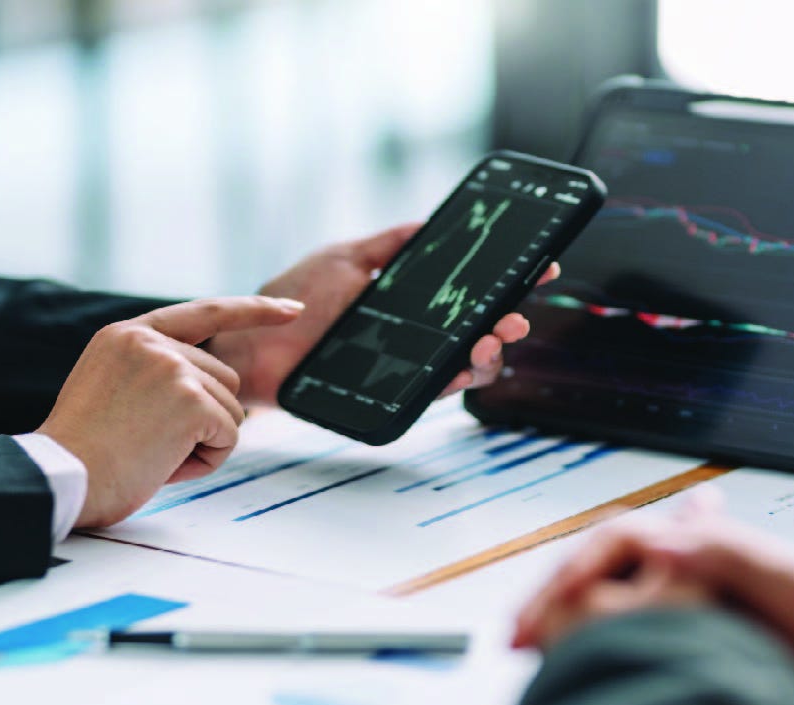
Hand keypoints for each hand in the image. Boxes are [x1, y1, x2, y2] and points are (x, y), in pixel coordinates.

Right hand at [38, 297, 303, 527]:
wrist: (63, 479)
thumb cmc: (85, 453)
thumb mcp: (115, 390)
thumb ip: (160, 375)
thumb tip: (219, 391)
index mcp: (128, 334)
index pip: (206, 312)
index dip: (254, 310)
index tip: (292, 309)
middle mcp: (150, 341)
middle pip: (225, 379)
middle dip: (204, 419)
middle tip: (150, 444)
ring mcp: (171, 366)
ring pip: (232, 410)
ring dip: (203, 442)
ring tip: (152, 453)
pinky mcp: (189, 398)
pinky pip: (229, 435)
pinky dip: (206, 459)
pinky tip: (164, 463)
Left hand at [204, 223, 560, 407]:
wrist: (253, 342)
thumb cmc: (291, 299)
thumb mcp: (345, 258)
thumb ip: (389, 244)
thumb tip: (429, 221)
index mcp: (409, 300)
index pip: (468, 291)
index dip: (507, 282)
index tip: (540, 266)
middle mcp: (415, 334)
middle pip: (478, 330)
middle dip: (509, 321)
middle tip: (517, 315)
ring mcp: (406, 364)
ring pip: (466, 364)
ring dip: (490, 352)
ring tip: (493, 338)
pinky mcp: (391, 392)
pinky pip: (435, 390)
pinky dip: (458, 379)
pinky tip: (468, 365)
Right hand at [514, 509, 793, 704]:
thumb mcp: (791, 581)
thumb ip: (731, 556)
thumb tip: (663, 546)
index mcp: (706, 556)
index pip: (619, 544)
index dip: (575, 569)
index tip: (548, 605)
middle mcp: (692, 587)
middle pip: (600, 580)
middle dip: (553, 602)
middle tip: (518, 639)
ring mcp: (694, 626)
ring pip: (609, 618)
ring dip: (567, 632)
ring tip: (535, 659)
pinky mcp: (700, 666)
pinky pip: (638, 656)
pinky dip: (599, 664)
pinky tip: (579, 682)